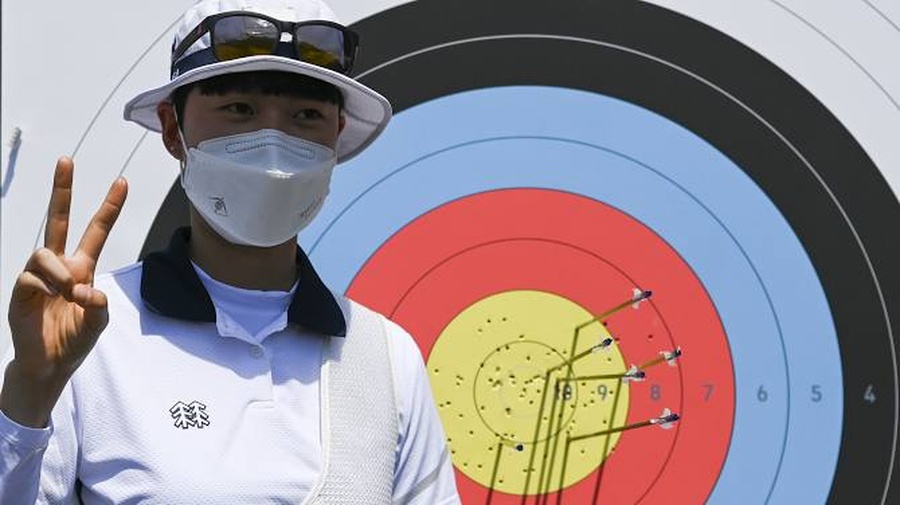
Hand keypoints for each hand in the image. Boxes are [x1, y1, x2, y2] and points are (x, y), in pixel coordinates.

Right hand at [2, 157, 126, 426]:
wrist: (49, 364)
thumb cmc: (74, 339)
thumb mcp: (97, 322)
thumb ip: (98, 306)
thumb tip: (85, 289)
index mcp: (81, 267)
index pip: (96, 231)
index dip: (109, 207)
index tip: (122, 182)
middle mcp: (60, 265)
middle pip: (58, 220)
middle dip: (61, 189)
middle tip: (67, 160)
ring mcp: (38, 275)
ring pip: (45, 252)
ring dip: (60, 272)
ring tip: (70, 293)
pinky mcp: (20, 289)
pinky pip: (31, 276)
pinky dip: (48, 286)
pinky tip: (55, 300)